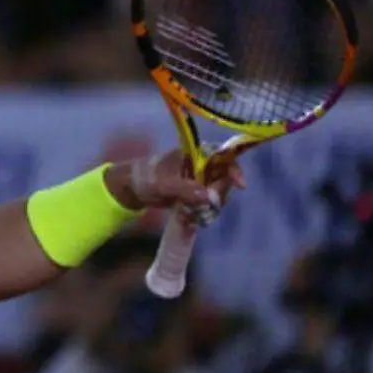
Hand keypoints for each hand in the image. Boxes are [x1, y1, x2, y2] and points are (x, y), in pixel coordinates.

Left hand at [109, 148, 246, 215]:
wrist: (132, 189)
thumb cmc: (146, 177)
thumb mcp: (163, 184)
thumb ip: (185, 189)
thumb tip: (209, 197)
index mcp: (195, 155)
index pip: (223, 156)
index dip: (234, 168)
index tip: (240, 185)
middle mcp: (201, 166)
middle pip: (225, 179)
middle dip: (219, 194)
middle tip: (208, 206)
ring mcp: (199, 181)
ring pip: (217, 194)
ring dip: (210, 207)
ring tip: (191, 214)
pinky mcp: (195, 194)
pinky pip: (207, 204)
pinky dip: (202, 212)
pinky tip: (188, 217)